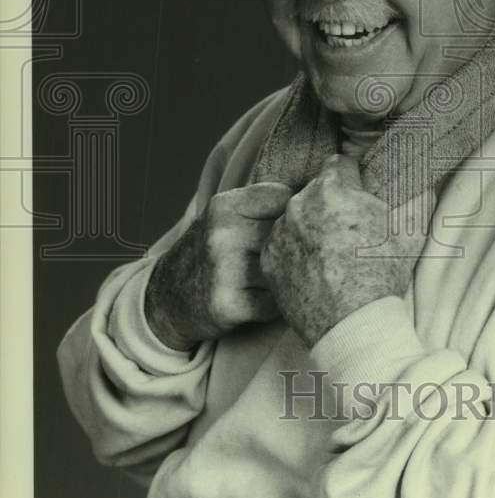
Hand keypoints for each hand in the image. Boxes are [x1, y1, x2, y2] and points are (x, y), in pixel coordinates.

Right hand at [145, 182, 291, 350]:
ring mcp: (223, 269)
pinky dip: (277, 304)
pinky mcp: (228, 305)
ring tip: (277, 278)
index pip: (286, 197)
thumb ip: (266, 202)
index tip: (291, 225)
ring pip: (284, 270)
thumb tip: (323, 192)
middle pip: (287, 236)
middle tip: (294, 257)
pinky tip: (264, 299)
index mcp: (225, 206)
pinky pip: (276, 303)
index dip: (295, 214)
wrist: (169, 296)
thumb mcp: (227, 215)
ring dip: (289, 278)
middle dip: (296, 249)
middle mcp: (222, 234)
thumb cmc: (213, 252)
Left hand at [260, 154, 417, 347]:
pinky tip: (314, 269)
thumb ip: (417, 199)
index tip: (360, 198)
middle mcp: (298, 205)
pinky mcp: (269, 260)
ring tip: (331, 254)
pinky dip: (294, 252)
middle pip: (315, 191)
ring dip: (310, 227)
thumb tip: (426, 184)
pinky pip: (282, 245)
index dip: (354, 180)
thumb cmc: (383, 275)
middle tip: (349, 230)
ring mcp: (280, 233)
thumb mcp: (410, 232)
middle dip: (331, 203)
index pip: (339, 165)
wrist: (353, 324)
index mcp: (332, 189)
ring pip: (296, 217)